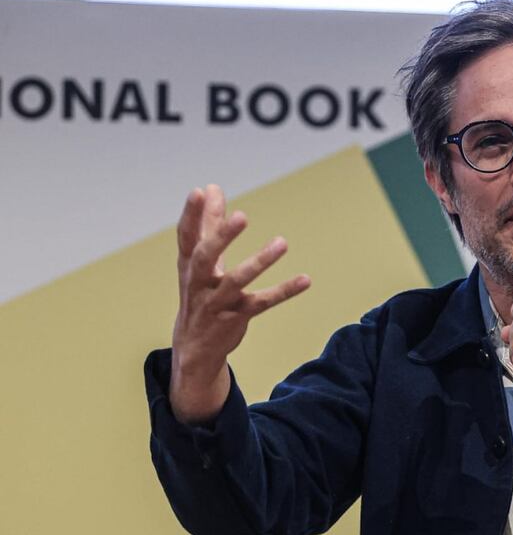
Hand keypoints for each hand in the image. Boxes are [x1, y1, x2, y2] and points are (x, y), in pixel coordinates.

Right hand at [169, 184, 309, 423]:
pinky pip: (262, 303)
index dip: (191, 215)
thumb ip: (208, 224)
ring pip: (236, 281)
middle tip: (242, 216)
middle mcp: (198, 283)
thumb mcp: (199, 260)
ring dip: (259, 262)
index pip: (187, 237)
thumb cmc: (200, 291)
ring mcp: (217, 302)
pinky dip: (284, 291)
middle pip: (205, 258)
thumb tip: (211, 188)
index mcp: (189, 265)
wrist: (195, 346)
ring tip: (282, 242)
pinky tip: (305, 279)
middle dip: (221, 237)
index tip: (199, 192)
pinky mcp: (236, 317)